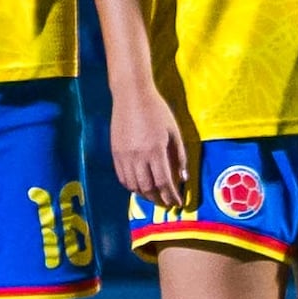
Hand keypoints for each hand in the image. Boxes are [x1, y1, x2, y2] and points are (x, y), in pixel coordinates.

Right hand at [106, 80, 191, 215]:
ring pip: (133, 185)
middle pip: (147, 188)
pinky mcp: (114, 152)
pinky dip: (131, 186)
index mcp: (155, 150)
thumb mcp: (174, 132)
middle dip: (159, 200)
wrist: (131, 95)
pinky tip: (140, 187)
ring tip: (154, 197)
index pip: (164, 182)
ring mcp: (123, 155)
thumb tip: (183, 178)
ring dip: (145, 195)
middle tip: (167, 203)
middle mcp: (137, 156)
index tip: (178, 203)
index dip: (172, 196)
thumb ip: (180, 157)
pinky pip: (122, 177)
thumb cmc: (157, 110)